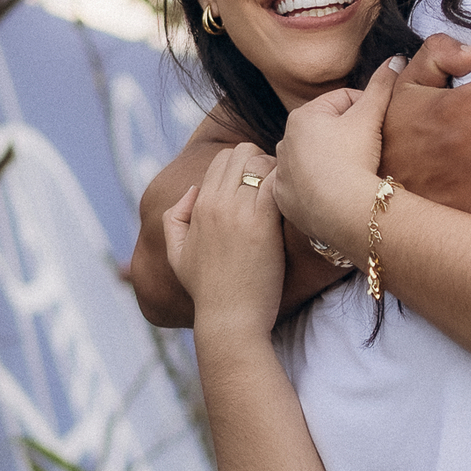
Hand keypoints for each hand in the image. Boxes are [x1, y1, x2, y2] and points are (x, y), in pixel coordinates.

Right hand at [162, 143, 283, 334]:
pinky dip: (288, 184)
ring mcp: (241, 212)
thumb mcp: (176, 253)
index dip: (245, 163)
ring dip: (279, 171)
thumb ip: (174, 217)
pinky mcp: (264, 225)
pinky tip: (295, 202)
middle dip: (263, 160)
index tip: (260, 183)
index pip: (224, 158)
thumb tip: (193, 190)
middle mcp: (218, 203)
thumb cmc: (206, 289)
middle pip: (244, 152)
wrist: (229, 318)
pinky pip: (277, 183)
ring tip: (288, 192)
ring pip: (262, 163)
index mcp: (200, 205)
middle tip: (276, 185)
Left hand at [273, 56, 401, 249]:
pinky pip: (304, 188)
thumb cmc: (355, 159)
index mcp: (301, 116)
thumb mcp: (370, 117)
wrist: (344, 212)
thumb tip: (397, 57)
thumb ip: (382, 85)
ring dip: (332, 162)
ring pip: (314, 160)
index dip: (366, 111)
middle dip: (347, 137)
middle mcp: (284, 141)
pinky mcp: (284, 199)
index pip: (341, 102)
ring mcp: (282, 173)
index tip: (378, 128)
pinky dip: (318, 188)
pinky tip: (336, 193)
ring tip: (354, 174)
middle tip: (369, 153)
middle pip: (326, 132)